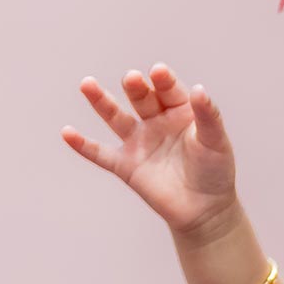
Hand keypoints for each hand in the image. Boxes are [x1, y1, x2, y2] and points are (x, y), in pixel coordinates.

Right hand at [62, 63, 238, 236]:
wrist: (206, 210)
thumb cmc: (215, 171)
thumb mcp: (216, 141)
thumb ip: (208, 116)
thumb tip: (200, 90)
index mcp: (179, 110)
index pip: (168, 89)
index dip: (163, 80)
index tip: (159, 73)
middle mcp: (155, 120)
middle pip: (141, 97)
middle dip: (136, 87)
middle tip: (132, 79)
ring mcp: (138, 142)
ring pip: (115, 117)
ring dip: (100, 101)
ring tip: (87, 84)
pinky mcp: (126, 165)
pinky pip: (100, 153)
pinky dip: (83, 145)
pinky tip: (66, 133)